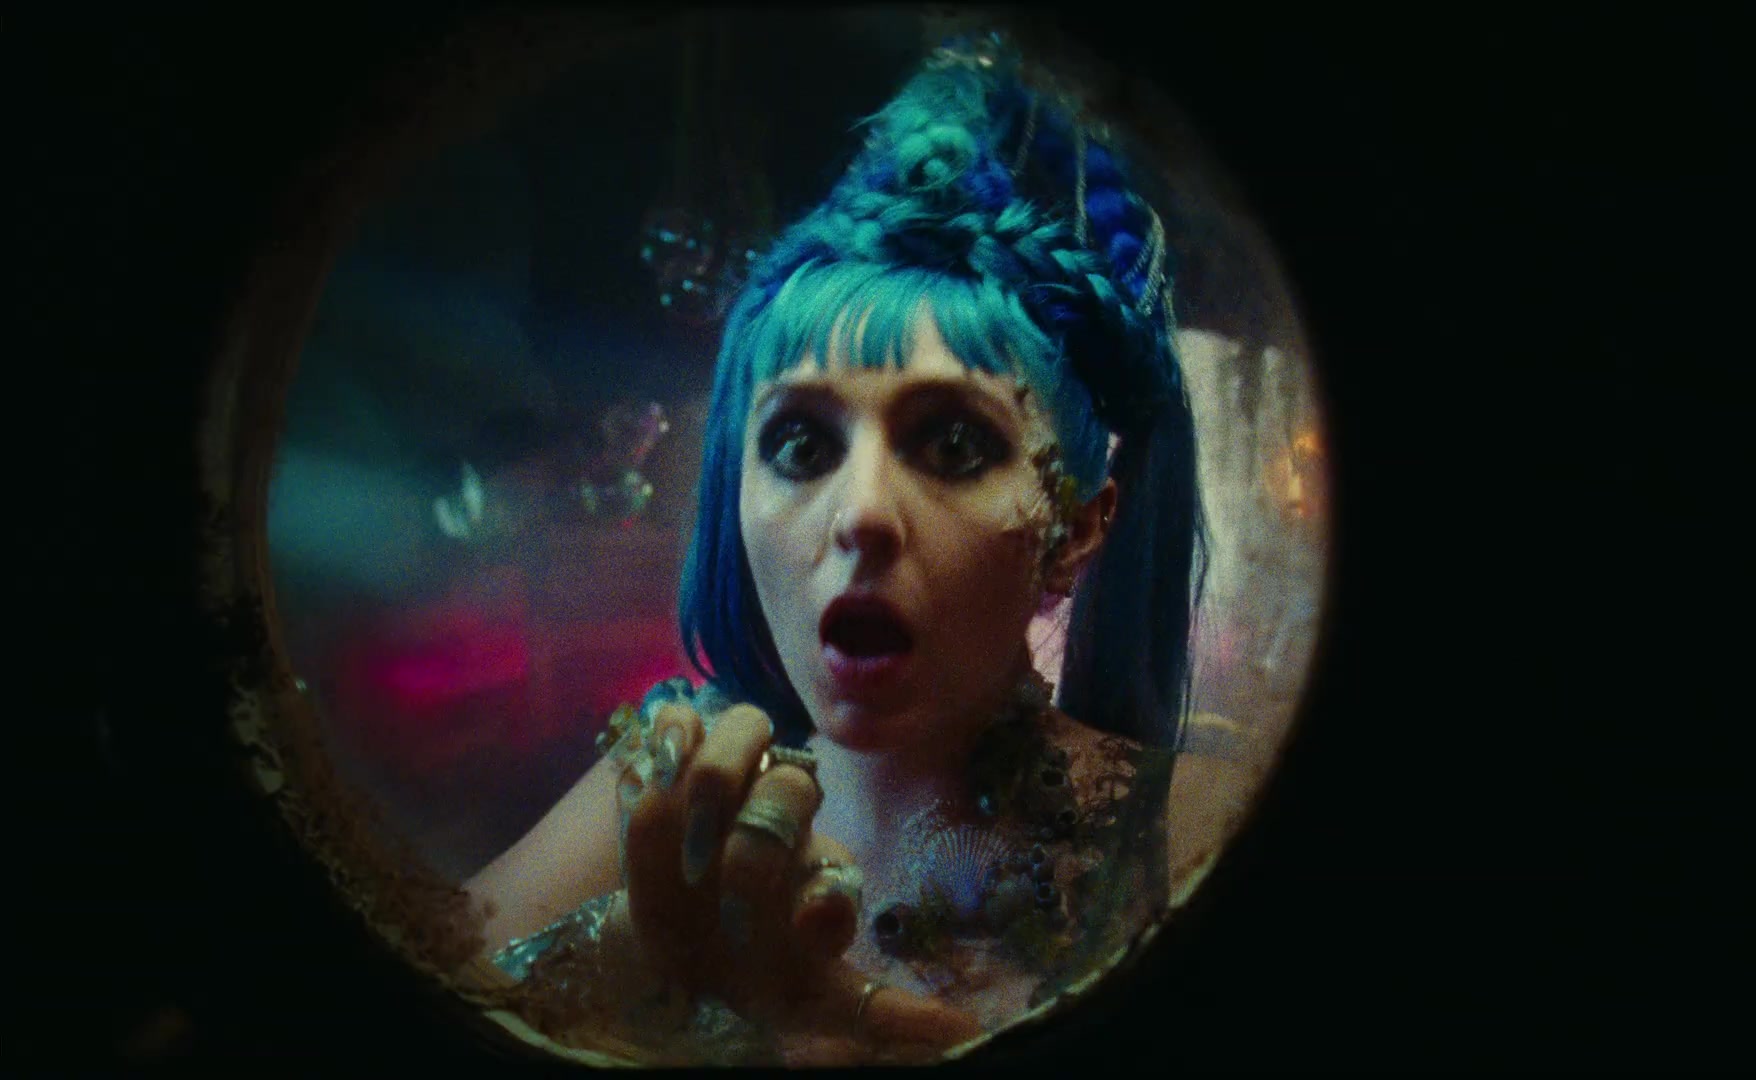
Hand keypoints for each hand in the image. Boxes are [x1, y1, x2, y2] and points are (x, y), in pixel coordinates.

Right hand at [615, 702, 981, 1054]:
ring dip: (718, 773)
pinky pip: (678, 717)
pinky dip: (670, 738)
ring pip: (746, 724)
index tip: (803, 926)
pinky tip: (659, 779)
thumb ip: (877, 1012)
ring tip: (691, 831)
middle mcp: (779, 812)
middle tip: (726, 889)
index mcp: (818, 865)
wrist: (668, 949)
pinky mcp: (672, 762)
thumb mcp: (807, 1002)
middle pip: (794, 782)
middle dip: (761, 831)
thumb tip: (962, 1032)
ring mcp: (727, 780)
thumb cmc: (749, 968)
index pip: (835, 862)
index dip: (819, 892)